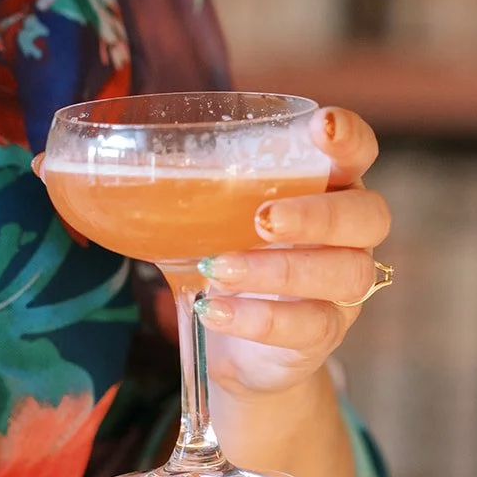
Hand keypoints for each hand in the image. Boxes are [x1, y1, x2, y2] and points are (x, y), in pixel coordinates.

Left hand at [196, 107, 391, 397]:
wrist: (239, 350)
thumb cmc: (231, 265)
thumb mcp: (209, 225)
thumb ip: (189, 196)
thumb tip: (108, 174)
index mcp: (328, 192)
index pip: (358, 154)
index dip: (349, 139)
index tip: (322, 126)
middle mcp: (351, 238)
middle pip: (367, 216)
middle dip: (317, 214)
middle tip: (263, 218)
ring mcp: (344, 291)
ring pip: (342, 274)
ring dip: (278, 270)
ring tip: (219, 269)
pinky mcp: (324, 336)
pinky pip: (307, 326)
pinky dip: (258, 318)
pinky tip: (215, 310)